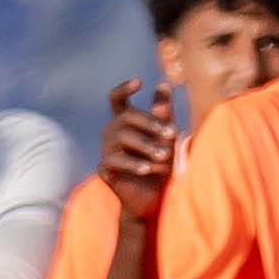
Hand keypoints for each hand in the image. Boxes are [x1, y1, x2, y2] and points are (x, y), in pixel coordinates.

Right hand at [98, 75, 183, 212]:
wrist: (153, 196)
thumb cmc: (160, 162)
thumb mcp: (166, 137)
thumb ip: (163, 112)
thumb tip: (164, 84)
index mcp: (124, 122)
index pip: (117, 99)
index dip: (124, 88)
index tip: (140, 81)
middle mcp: (111, 133)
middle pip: (125, 117)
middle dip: (150, 123)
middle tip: (172, 134)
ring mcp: (106, 150)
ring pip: (121, 137)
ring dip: (146, 145)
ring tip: (166, 156)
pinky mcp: (105, 169)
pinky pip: (115, 161)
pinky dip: (134, 164)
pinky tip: (149, 169)